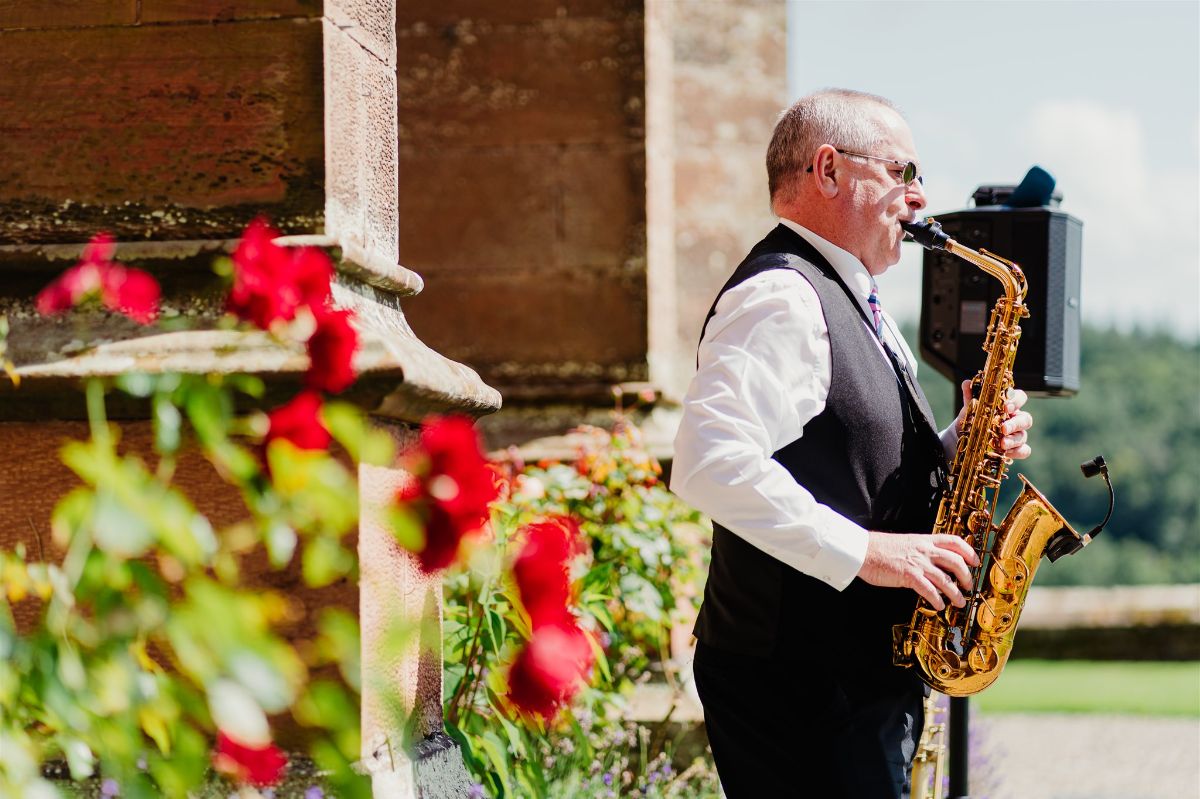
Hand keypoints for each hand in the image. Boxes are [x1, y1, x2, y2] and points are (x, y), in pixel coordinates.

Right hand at [857, 531, 978, 610]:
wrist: (863, 550)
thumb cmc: (880, 548)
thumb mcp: (906, 543)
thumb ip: (920, 550)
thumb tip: (932, 561)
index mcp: (924, 540)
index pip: (954, 541)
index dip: (969, 551)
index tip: (975, 561)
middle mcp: (925, 550)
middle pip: (956, 561)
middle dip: (967, 576)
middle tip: (968, 586)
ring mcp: (918, 563)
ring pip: (946, 579)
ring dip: (956, 593)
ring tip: (959, 602)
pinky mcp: (909, 576)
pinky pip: (930, 590)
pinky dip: (937, 600)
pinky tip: (938, 605)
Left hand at [957, 380, 1032, 459]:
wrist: (963, 439)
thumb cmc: (972, 419)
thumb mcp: (970, 408)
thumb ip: (970, 397)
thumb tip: (967, 383)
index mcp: (1007, 405)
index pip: (1020, 397)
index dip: (1016, 401)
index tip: (1006, 406)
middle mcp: (1015, 419)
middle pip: (1026, 419)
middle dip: (1015, 423)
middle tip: (1003, 428)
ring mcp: (1017, 434)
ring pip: (1023, 435)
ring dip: (1013, 440)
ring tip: (1001, 443)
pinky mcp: (1016, 449)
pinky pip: (1024, 450)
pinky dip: (1016, 451)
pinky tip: (1004, 452)